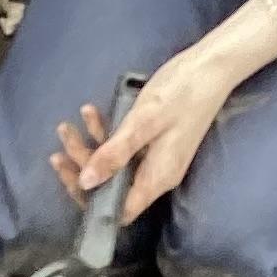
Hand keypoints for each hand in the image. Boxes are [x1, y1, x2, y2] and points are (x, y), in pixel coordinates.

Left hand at [55, 43, 242, 224]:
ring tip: (70, 124)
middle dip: (83, 165)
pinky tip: (91, 112)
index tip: (68, 175)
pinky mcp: (154, 143)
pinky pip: (123, 148)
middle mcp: (155, 176)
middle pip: (111, 187)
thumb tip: (85, 182)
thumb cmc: (181, 92)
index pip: (118, 210)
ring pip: (114, 165)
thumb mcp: (143, 122)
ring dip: (89, 146)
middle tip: (65, 138)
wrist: (212, 66)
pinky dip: (105, 134)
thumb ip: (114, 154)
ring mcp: (155, 159)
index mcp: (156, 179)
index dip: (90, 200)